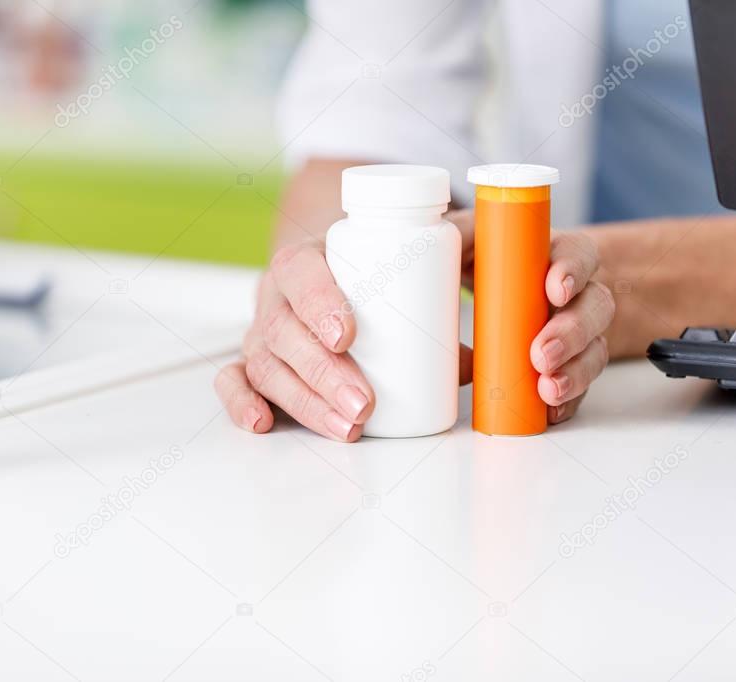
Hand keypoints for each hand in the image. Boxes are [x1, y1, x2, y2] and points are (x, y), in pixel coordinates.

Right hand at [215, 212, 613, 439]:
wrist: (331, 276)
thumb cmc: (376, 275)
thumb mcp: (409, 266)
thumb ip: (451, 285)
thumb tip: (502, 337)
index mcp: (308, 259)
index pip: (301, 270)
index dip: (319, 300)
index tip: (350, 332)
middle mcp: (275, 296)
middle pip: (282, 330)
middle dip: (322, 372)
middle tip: (365, 403)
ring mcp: (261, 333)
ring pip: (264, 364)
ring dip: (302, 400)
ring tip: (348, 427)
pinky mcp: (255, 365)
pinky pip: (233, 383)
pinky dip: (241, 402)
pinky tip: (262, 423)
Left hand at [454, 209, 614, 423]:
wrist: (479, 293)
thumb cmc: (483, 262)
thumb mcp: (468, 240)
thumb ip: (457, 234)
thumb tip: (436, 237)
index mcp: (555, 254)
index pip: (579, 254)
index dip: (573, 270)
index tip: (554, 289)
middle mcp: (576, 292)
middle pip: (596, 307)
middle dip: (572, 333)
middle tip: (541, 355)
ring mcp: (577, 331)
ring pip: (594, 349)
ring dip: (575, 371)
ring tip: (547, 389)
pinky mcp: (569, 365)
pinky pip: (580, 385)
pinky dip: (568, 399)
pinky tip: (551, 410)